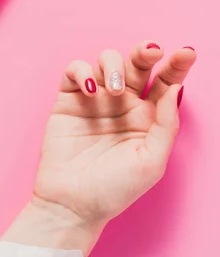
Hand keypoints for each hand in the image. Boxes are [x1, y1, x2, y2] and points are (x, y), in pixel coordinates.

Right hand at [33, 41, 195, 232]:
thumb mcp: (151, 162)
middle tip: (152, 52)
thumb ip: (167, 124)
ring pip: (107, 60)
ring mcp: (95, 99)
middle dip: (146, 52)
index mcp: (147, 117)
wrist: (72, 204)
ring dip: (114, 65)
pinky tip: (90, 89)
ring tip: (115, 89)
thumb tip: (176, 88)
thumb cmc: (114, 189)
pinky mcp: (69, 100)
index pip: (166, 82)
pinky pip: (75, 70)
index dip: (177, 65)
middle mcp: (123, 103)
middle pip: (138, 64)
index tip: (187, 53)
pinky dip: (82, 72)